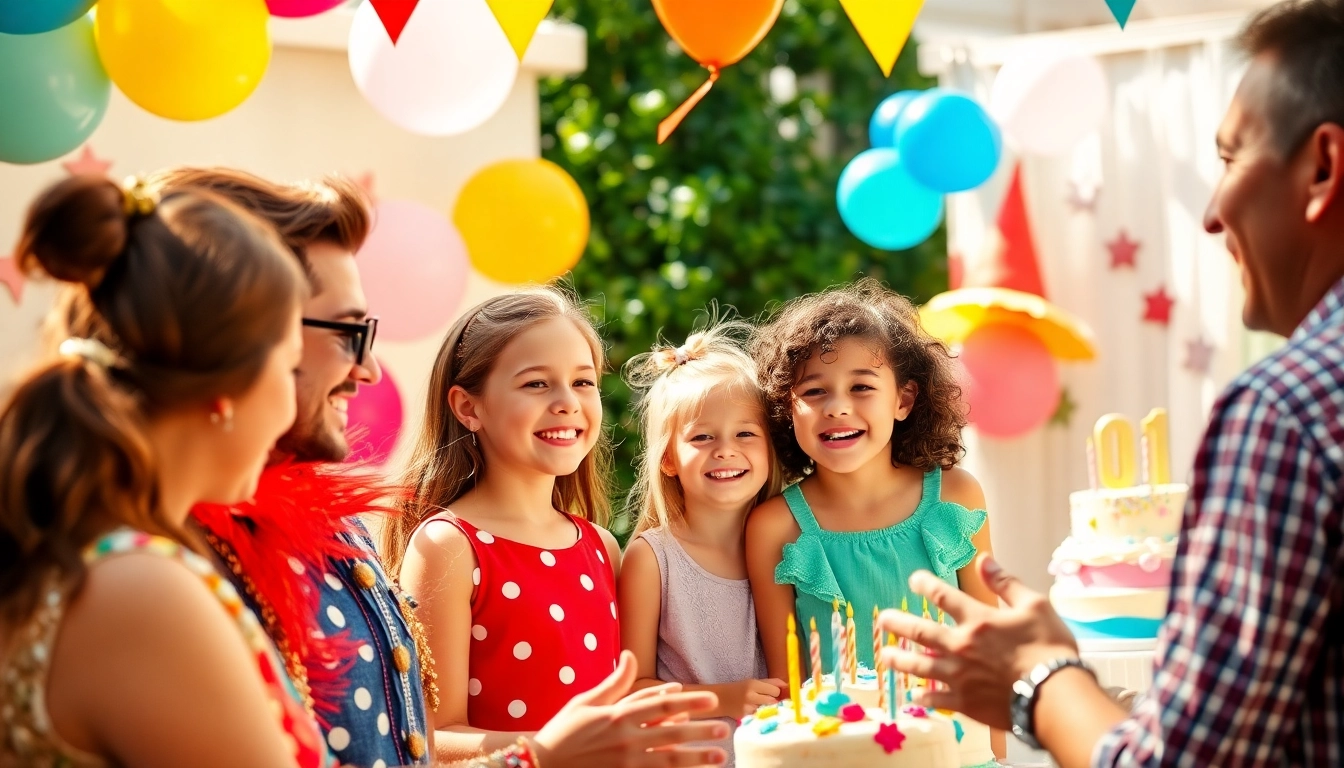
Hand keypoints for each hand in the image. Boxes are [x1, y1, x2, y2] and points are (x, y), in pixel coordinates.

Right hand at [532, 651, 728, 767]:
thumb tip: (631, 655)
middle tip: (725, 729)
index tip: (711, 700)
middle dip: (700, 732)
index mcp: (617, 715)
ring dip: (696, 759)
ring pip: (669, 760)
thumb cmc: (564, 731)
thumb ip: (616, 682)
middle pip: (672, 734)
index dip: (689, 702)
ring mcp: (625, 764)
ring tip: (719, 757)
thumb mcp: (587, 701)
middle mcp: (624, 740)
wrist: (540, 764)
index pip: (661, 706)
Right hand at [717, 678, 785, 717]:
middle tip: (765, 701)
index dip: (776, 693)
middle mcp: (750, 696)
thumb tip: (787, 685)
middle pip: (773, 701)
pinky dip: (759, 715)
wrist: (721, 699)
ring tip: (758, 707)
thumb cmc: (740, 689)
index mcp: (753, 684)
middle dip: (772, 702)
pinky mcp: (745, 718)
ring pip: (767, 710)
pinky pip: (760, 717)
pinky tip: (753, 712)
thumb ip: (771, 682)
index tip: (772, 694)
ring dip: (766, 709)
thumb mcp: (754, 681)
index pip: (776, 691)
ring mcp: (747, 708)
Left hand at [876, 558, 1078, 730]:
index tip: (913, 580)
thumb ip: (1005, 583)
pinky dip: (925, 698)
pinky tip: (915, 697)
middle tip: (882, 620)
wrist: (1056, 696)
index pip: (943, 596)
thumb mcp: (1034, 606)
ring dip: (900, 660)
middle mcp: (961, 646)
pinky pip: (937, 700)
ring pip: (920, 667)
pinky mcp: (965, 703)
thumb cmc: (1049, 648)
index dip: (925, 584)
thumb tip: (983, 560)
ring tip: (884, 656)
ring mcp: (959, 676)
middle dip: (898, 623)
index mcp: (977, 620)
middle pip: (920, 632)